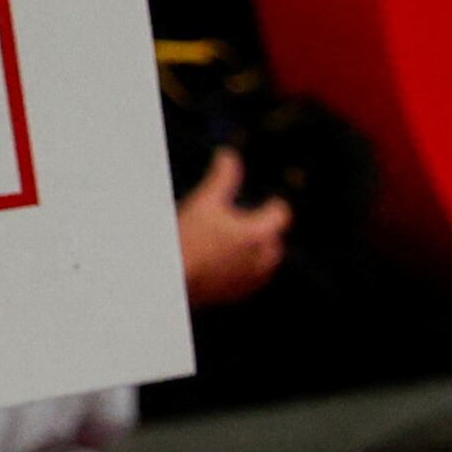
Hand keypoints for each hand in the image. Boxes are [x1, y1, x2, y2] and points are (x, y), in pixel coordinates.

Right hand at [174, 149, 292, 306]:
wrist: (171, 277)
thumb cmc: (187, 239)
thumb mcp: (205, 202)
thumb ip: (223, 178)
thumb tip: (229, 156)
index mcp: (259, 234)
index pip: (280, 215)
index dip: (275, 205)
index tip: (272, 201)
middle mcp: (261, 260)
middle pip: (275, 241)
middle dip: (266, 231)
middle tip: (250, 221)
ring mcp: (251, 280)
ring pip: (265, 263)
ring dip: (258, 251)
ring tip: (239, 242)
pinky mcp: (237, 294)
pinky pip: (251, 280)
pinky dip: (246, 269)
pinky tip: (227, 262)